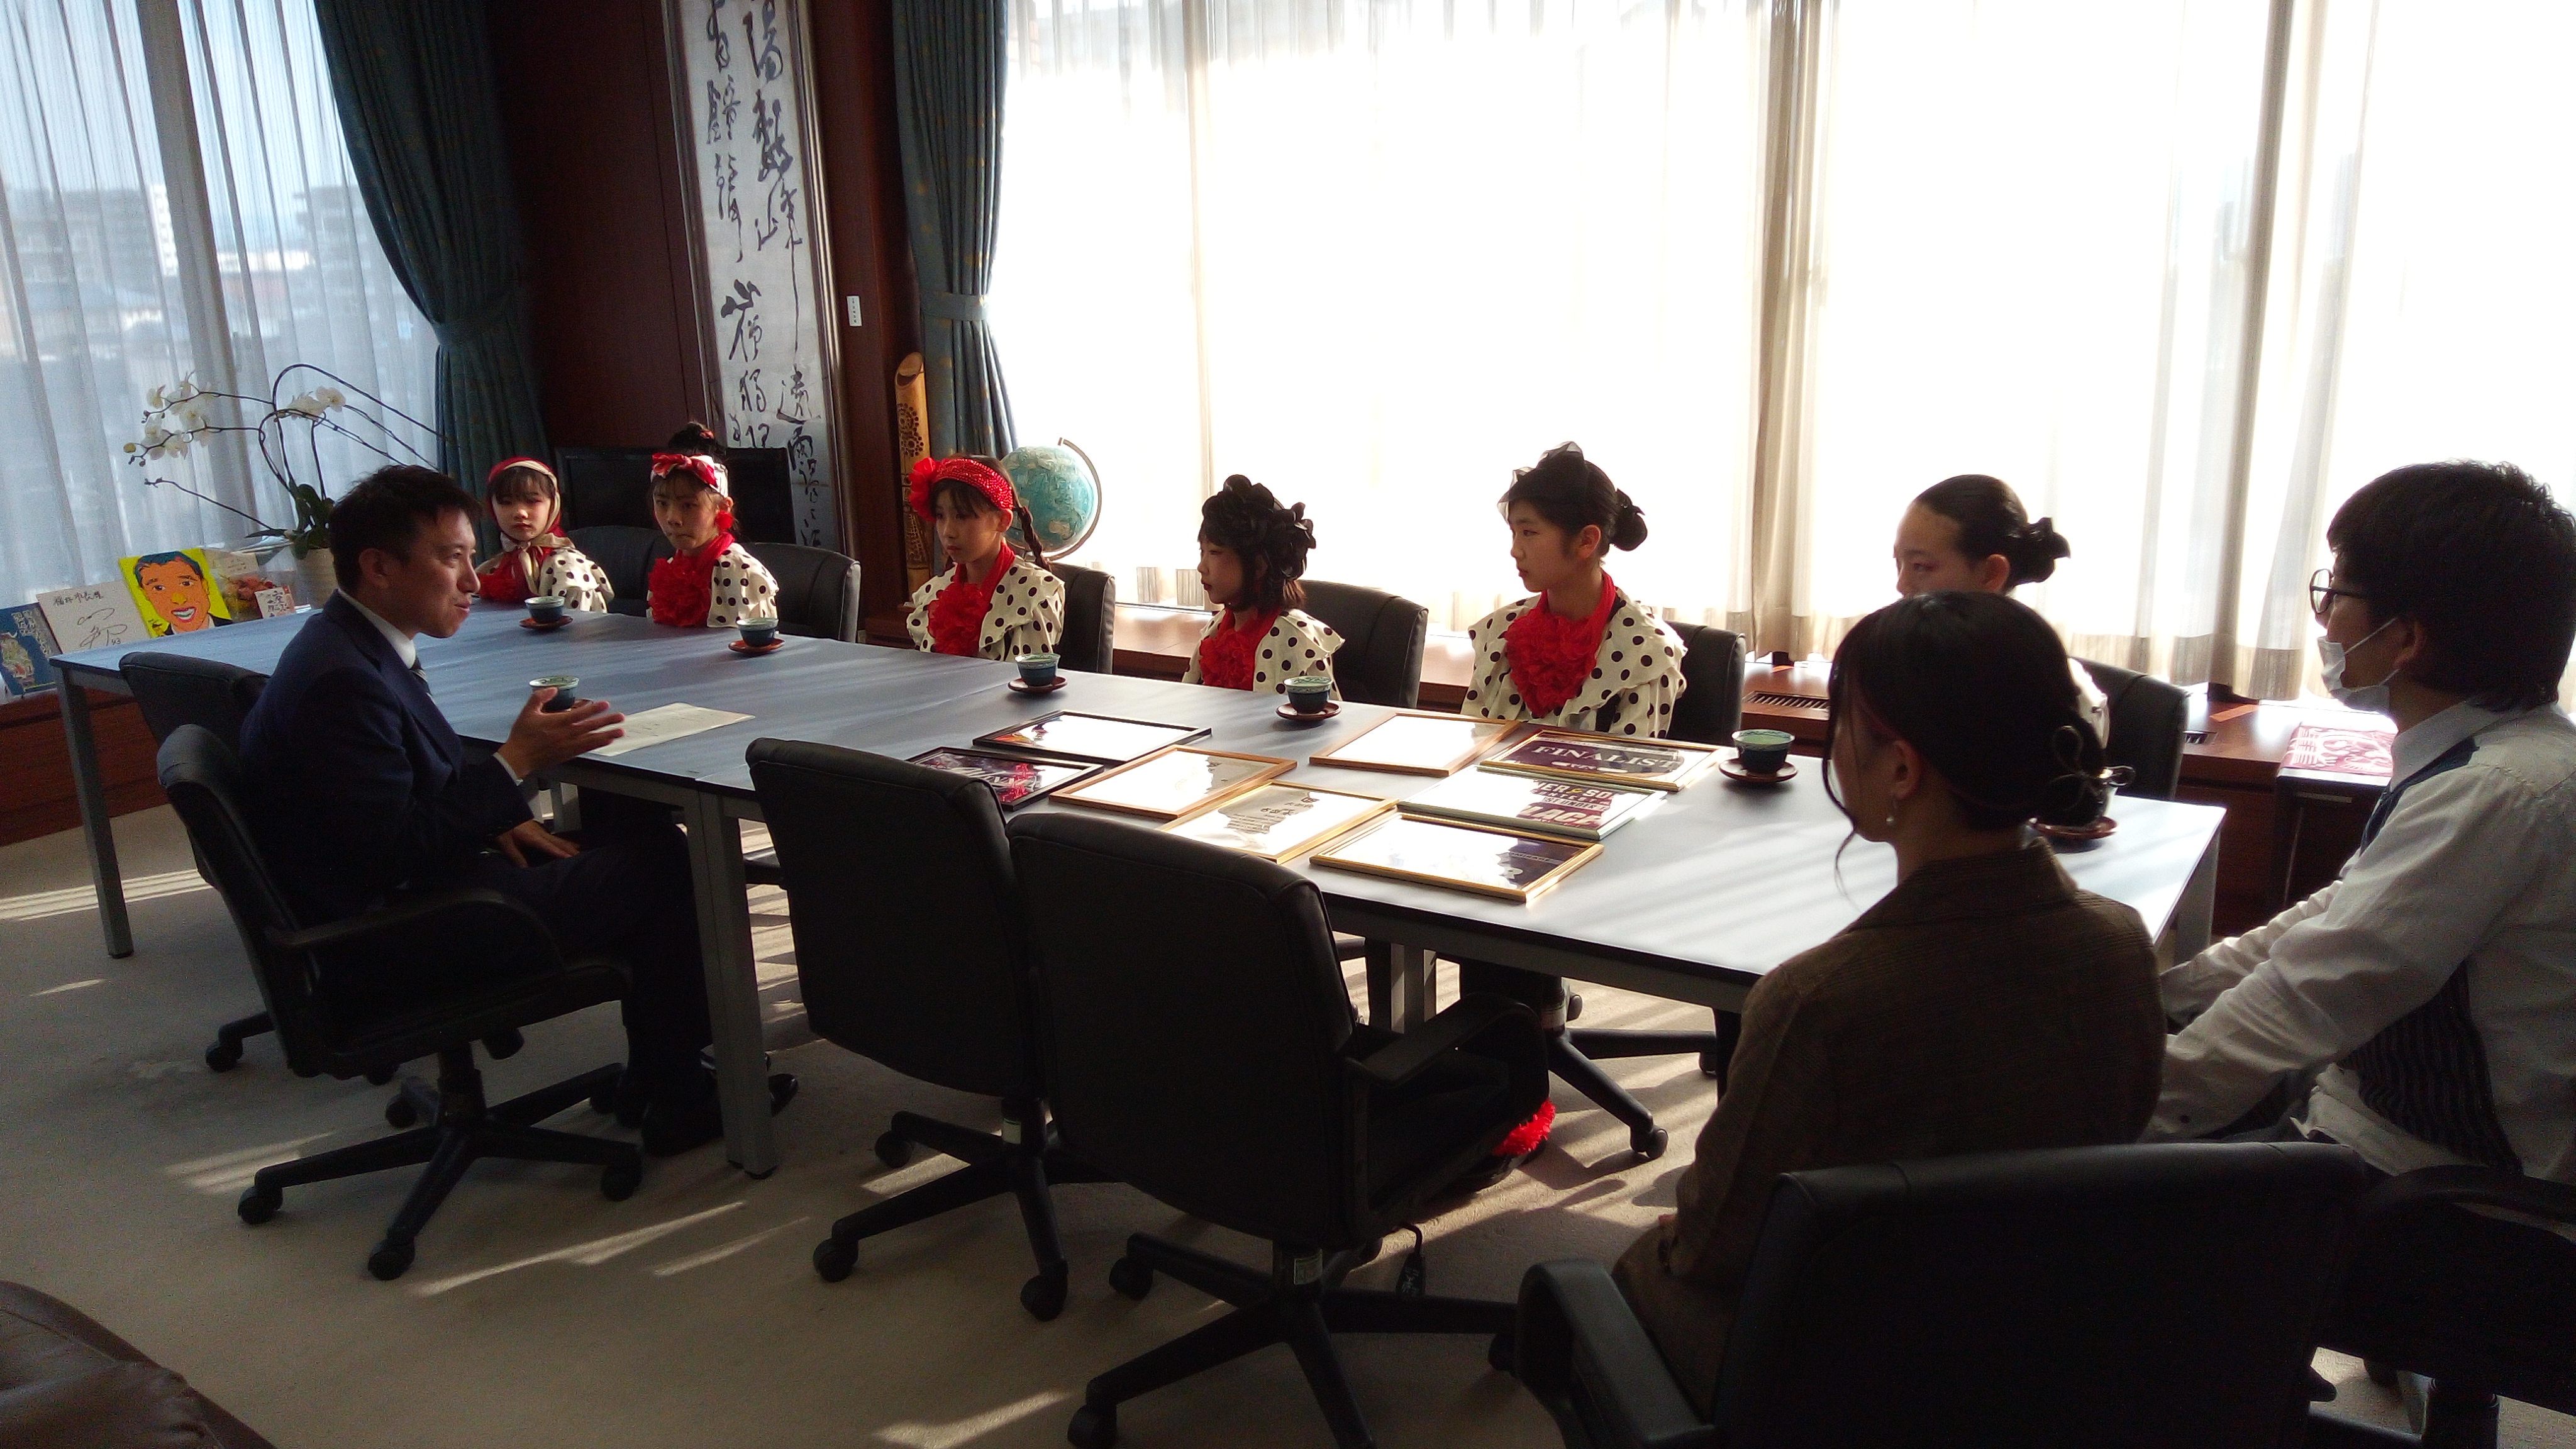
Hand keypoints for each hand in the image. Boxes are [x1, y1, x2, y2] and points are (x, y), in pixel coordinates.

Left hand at [493, 818, 580, 866]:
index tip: (572, 859)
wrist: (501, 811)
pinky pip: (555, 838)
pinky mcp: (540, 831)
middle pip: (560, 843)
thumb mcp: (506, 844)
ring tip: (580, 853)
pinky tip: (567, 845)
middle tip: (582, 858)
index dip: (561, 853)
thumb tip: (526, 871)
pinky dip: (563, 843)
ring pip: (559, 840)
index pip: (551, 847)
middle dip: (571, 851)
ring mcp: (542, 831)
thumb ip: (516, 857)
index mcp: (534, 837)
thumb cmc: (503, 828)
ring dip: (569, 846)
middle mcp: (541, 834)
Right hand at [495, 688, 624, 777]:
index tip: (605, 704)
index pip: (579, 715)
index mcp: (556, 723)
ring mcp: (568, 746)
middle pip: (590, 727)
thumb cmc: (522, 734)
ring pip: (591, 740)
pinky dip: (597, 744)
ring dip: (607, 735)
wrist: (518, 758)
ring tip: (620, 731)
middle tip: (621, 717)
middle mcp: (565, 735)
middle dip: (606, 722)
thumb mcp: (528, 712)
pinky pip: (586, 749)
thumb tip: (553, 689)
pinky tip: (607, 741)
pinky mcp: (568, 754)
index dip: (593, 709)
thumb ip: (540, 698)